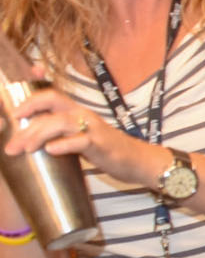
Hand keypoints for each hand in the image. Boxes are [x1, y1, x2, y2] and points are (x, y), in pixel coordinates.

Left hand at [3, 82, 142, 184]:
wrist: (138, 161)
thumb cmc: (107, 150)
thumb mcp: (81, 137)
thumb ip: (61, 134)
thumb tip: (31, 140)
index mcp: (77, 112)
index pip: (51, 96)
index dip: (30, 100)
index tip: (14, 113)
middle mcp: (84, 115)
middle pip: (51, 106)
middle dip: (27, 121)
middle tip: (12, 143)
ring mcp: (94, 128)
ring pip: (61, 122)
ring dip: (39, 134)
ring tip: (26, 148)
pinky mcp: (102, 144)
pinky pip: (81, 141)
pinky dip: (64, 144)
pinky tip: (51, 150)